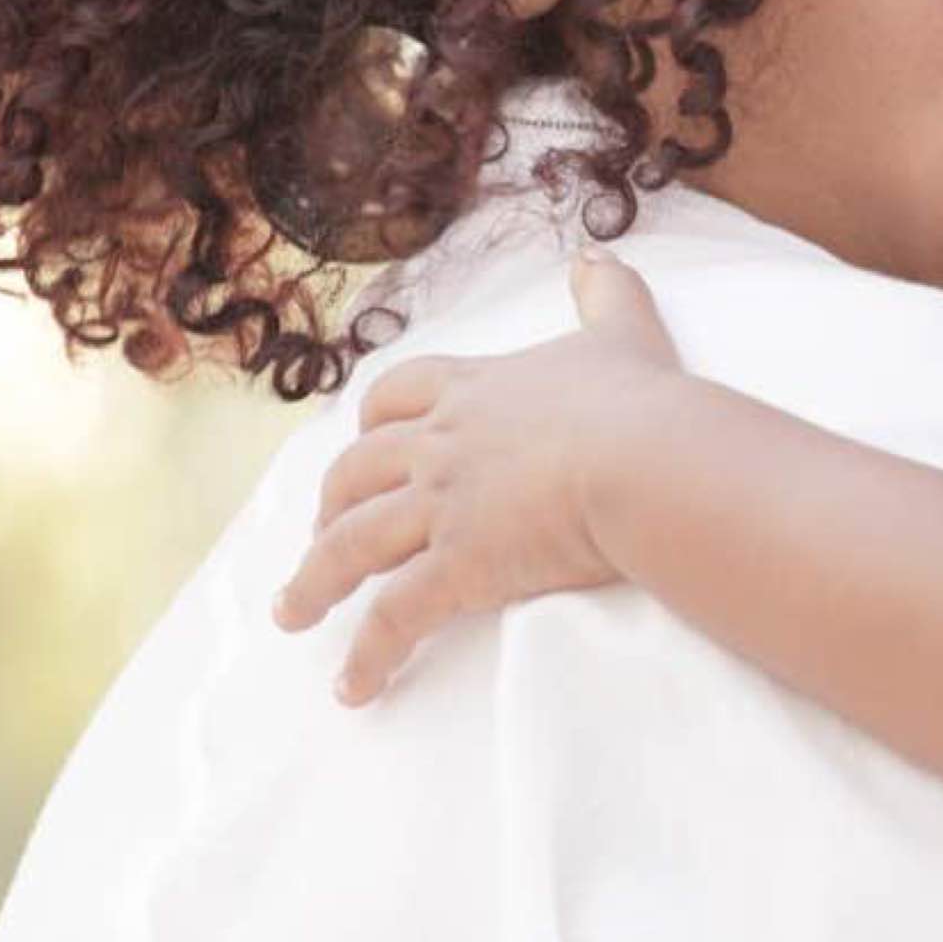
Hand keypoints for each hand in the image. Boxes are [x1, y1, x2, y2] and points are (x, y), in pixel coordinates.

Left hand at [273, 250, 682, 703]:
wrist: (648, 459)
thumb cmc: (641, 403)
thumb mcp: (621, 334)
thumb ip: (605, 293)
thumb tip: (596, 254)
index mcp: (476, 393)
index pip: (398, 398)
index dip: (374, 424)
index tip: (363, 443)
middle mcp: (444, 447)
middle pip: (358, 471)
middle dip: (331, 504)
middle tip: (319, 535)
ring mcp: (443, 507)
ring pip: (351, 544)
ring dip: (315, 582)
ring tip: (293, 615)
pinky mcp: (458, 567)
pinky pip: (395, 617)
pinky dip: (369, 655)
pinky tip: (354, 687)